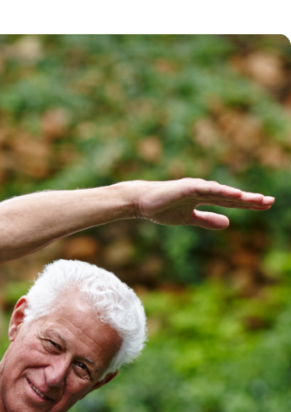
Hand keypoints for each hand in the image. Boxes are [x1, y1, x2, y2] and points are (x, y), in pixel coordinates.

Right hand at [132, 178, 273, 229]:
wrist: (141, 202)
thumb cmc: (161, 208)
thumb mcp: (188, 218)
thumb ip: (207, 220)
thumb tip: (228, 223)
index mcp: (204, 197)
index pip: (230, 202)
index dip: (247, 204)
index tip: (265, 206)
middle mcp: (204, 190)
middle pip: (231, 196)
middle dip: (250, 200)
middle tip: (270, 202)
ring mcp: (196, 187)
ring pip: (223, 192)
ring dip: (239, 196)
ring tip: (257, 200)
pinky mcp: (188, 187)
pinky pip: (208, 190)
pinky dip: (222, 191)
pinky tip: (235, 195)